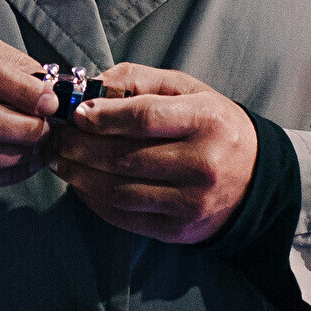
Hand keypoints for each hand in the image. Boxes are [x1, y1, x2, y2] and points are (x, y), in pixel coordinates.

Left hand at [45, 61, 256, 244]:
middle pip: (124, 157)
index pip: (144, 118)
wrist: (257, 181)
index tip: (74, 113)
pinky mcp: (178, 230)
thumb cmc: (213, 126)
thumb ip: (140, 80)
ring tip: (59, 160)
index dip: (102, 116)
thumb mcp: (188, 90)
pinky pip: (124, 216)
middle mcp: (202, 164)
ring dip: (78, 175)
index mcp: (206, 121)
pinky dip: (93, 200)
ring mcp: (191, 202)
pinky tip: (79, 184)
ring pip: (118, 191)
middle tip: (53, 137)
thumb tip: (90, 84)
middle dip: (78, 147)